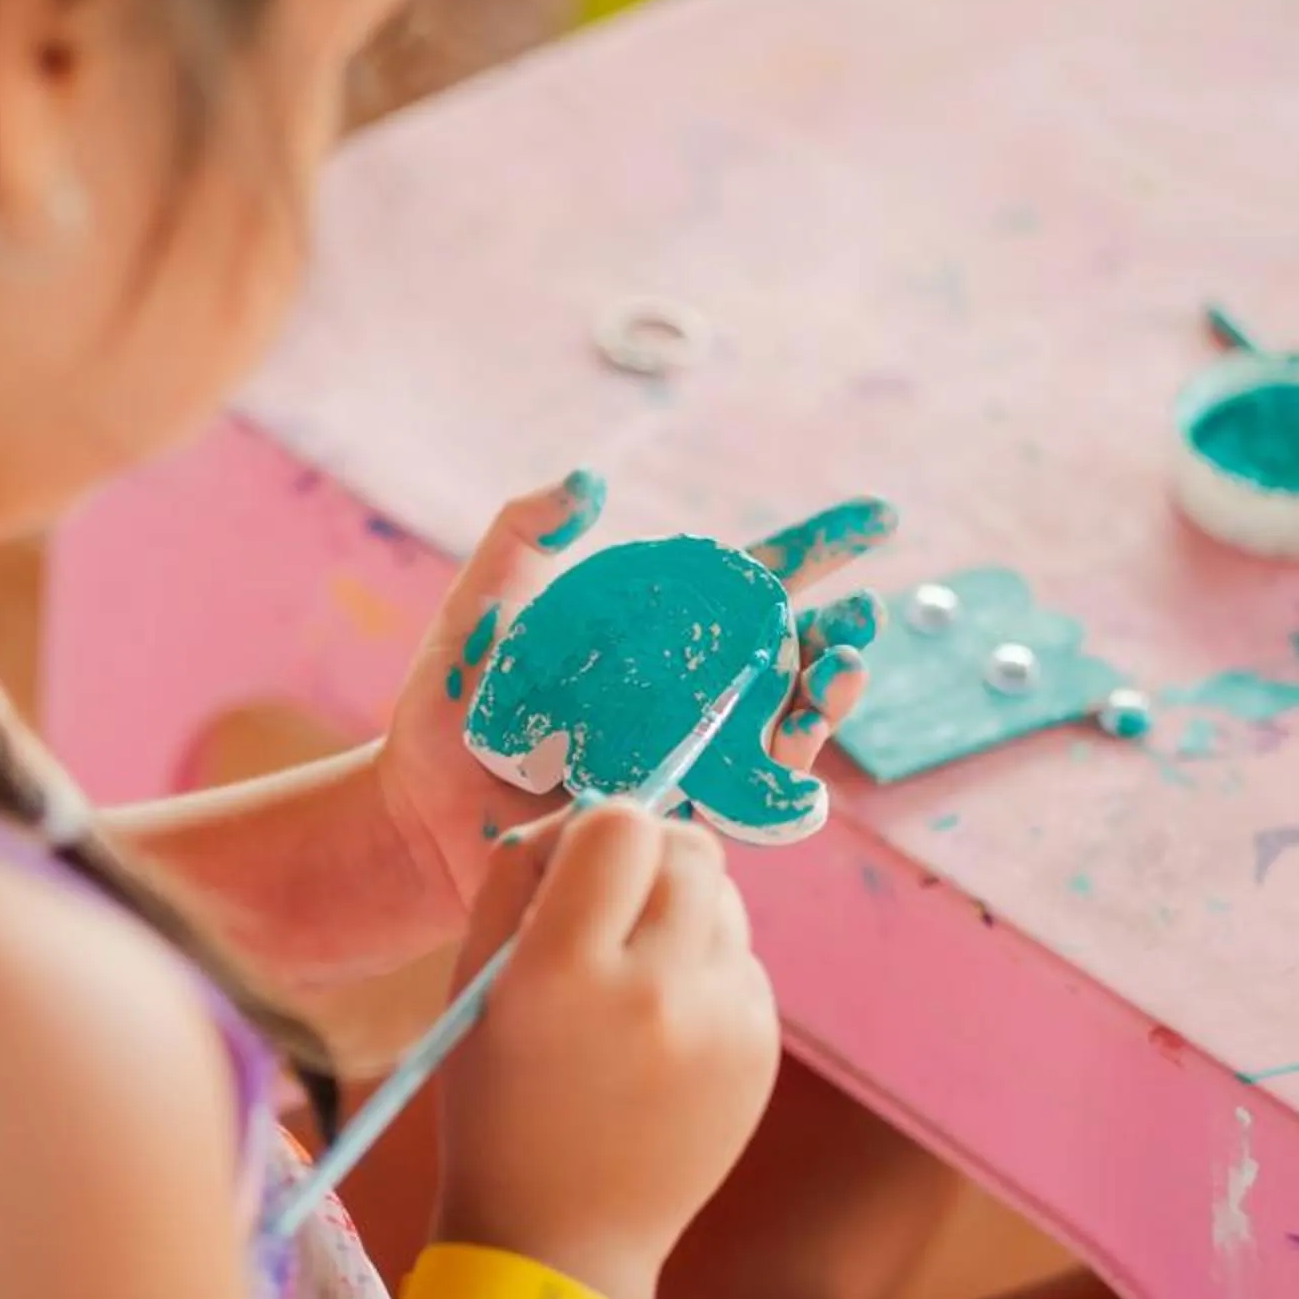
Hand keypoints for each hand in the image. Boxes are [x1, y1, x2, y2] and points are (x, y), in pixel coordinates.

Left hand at [377, 472, 892, 908]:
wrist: (420, 812)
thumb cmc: (453, 712)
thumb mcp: (481, 609)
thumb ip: (523, 534)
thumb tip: (590, 480)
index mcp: (662, 635)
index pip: (755, 583)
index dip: (819, 549)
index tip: (879, 518)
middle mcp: (693, 696)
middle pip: (792, 658)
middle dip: (840, 636)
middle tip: (861, 618)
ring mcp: (691, 759)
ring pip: (787, 728)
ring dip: (824, 700)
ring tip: (840, 670)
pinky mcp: (675, 819)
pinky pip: (747, 802)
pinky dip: (783, 776)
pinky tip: (796, 744)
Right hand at [429, 801, 779, 1298]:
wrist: (561, 1240)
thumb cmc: (498, 1103)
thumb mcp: (472, 985)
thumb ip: (518, 880)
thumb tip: (588, 812)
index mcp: (562, 970)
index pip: (620, 825)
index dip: (598, 830)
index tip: (580, 865)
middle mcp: (654, 992)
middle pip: (690, 850)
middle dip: (652, 860)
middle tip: (615, 907)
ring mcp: (721, 1025)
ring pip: (725, 902)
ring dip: (684, 915)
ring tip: (637, 978)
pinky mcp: (760, 1052)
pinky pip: (743, 963)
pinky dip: (708, 973)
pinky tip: (664, 1031)